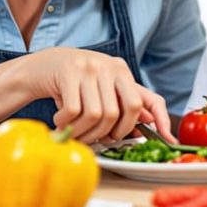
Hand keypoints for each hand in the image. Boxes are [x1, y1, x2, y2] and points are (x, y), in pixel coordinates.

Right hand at [24, 47, 160, 142]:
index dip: (161, 120)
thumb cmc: (73, 84)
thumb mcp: (100, 90)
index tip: (167, 140)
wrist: (38, 67)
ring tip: (73, 132)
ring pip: (98, 114)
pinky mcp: (68, 71)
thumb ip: (123, 103)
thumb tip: (150, 122)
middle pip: (125, 110)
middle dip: (113, 133)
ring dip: (84, 132)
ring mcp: (89, 66)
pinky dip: (66, 123)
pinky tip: (60, 121)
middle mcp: (109, 66)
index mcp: (121, 71)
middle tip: (97, 138)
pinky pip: (75, 111)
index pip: (149, 97)